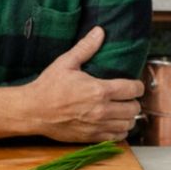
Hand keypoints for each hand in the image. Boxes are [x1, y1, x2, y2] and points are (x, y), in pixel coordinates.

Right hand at [22, 26, 143, 142]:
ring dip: (128, 117)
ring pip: (128, 125)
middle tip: (126, 97)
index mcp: (100, 89)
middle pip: (134, 108)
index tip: (133, 85)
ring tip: (121, 110)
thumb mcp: (66, 63)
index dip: (137, 86)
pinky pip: (117, 138)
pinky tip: (114, 123)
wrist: (33, 110)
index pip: (133, 89)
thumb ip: (86, 48)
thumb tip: (100, 31)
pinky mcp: (92, 137)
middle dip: (133, 101)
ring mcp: (98, 125)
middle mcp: (103, 109)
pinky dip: (120, 131)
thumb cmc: (48, 86)